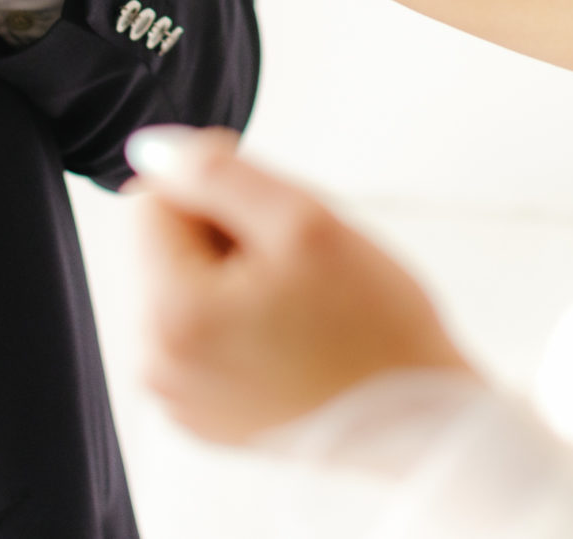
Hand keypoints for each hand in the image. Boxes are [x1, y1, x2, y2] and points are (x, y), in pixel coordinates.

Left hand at [125, 127, 472, 443]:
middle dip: (223, 240)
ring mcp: (177, 397)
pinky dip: (238, 324)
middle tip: (294, 269)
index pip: (152, 201)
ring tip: (297, 306)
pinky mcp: (202, 415)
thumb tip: (153, 150)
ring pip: (184, 290)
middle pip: (164, 249)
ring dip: (232, 280)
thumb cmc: (374, 329)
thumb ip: (218, 173)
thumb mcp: (304, 220)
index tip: (272, 226)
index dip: (216, 194)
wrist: (419, 423)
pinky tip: (291, 338)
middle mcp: (157, 365)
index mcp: (170, 315)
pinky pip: (201, 339)